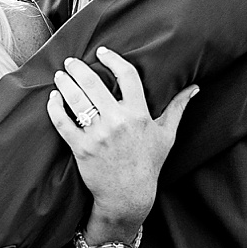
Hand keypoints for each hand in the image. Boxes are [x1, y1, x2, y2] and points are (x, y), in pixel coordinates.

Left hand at [48, 47, 197, 224]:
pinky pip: (63, 123)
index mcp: (139, 114)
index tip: (103, 52)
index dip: (114, 60)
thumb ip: (177, 108)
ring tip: (60, 76)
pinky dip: (55, 108)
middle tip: (71, 61)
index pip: (127, 76)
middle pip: (94, 84)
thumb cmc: (148, 163)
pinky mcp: (82, 148)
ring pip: (77, 101)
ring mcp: (98, 135)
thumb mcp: (166, 135)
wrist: (129, 195)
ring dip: (65, 84)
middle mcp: (118, 122)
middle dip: (79, 69)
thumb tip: (194, 88)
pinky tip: (52, 98)